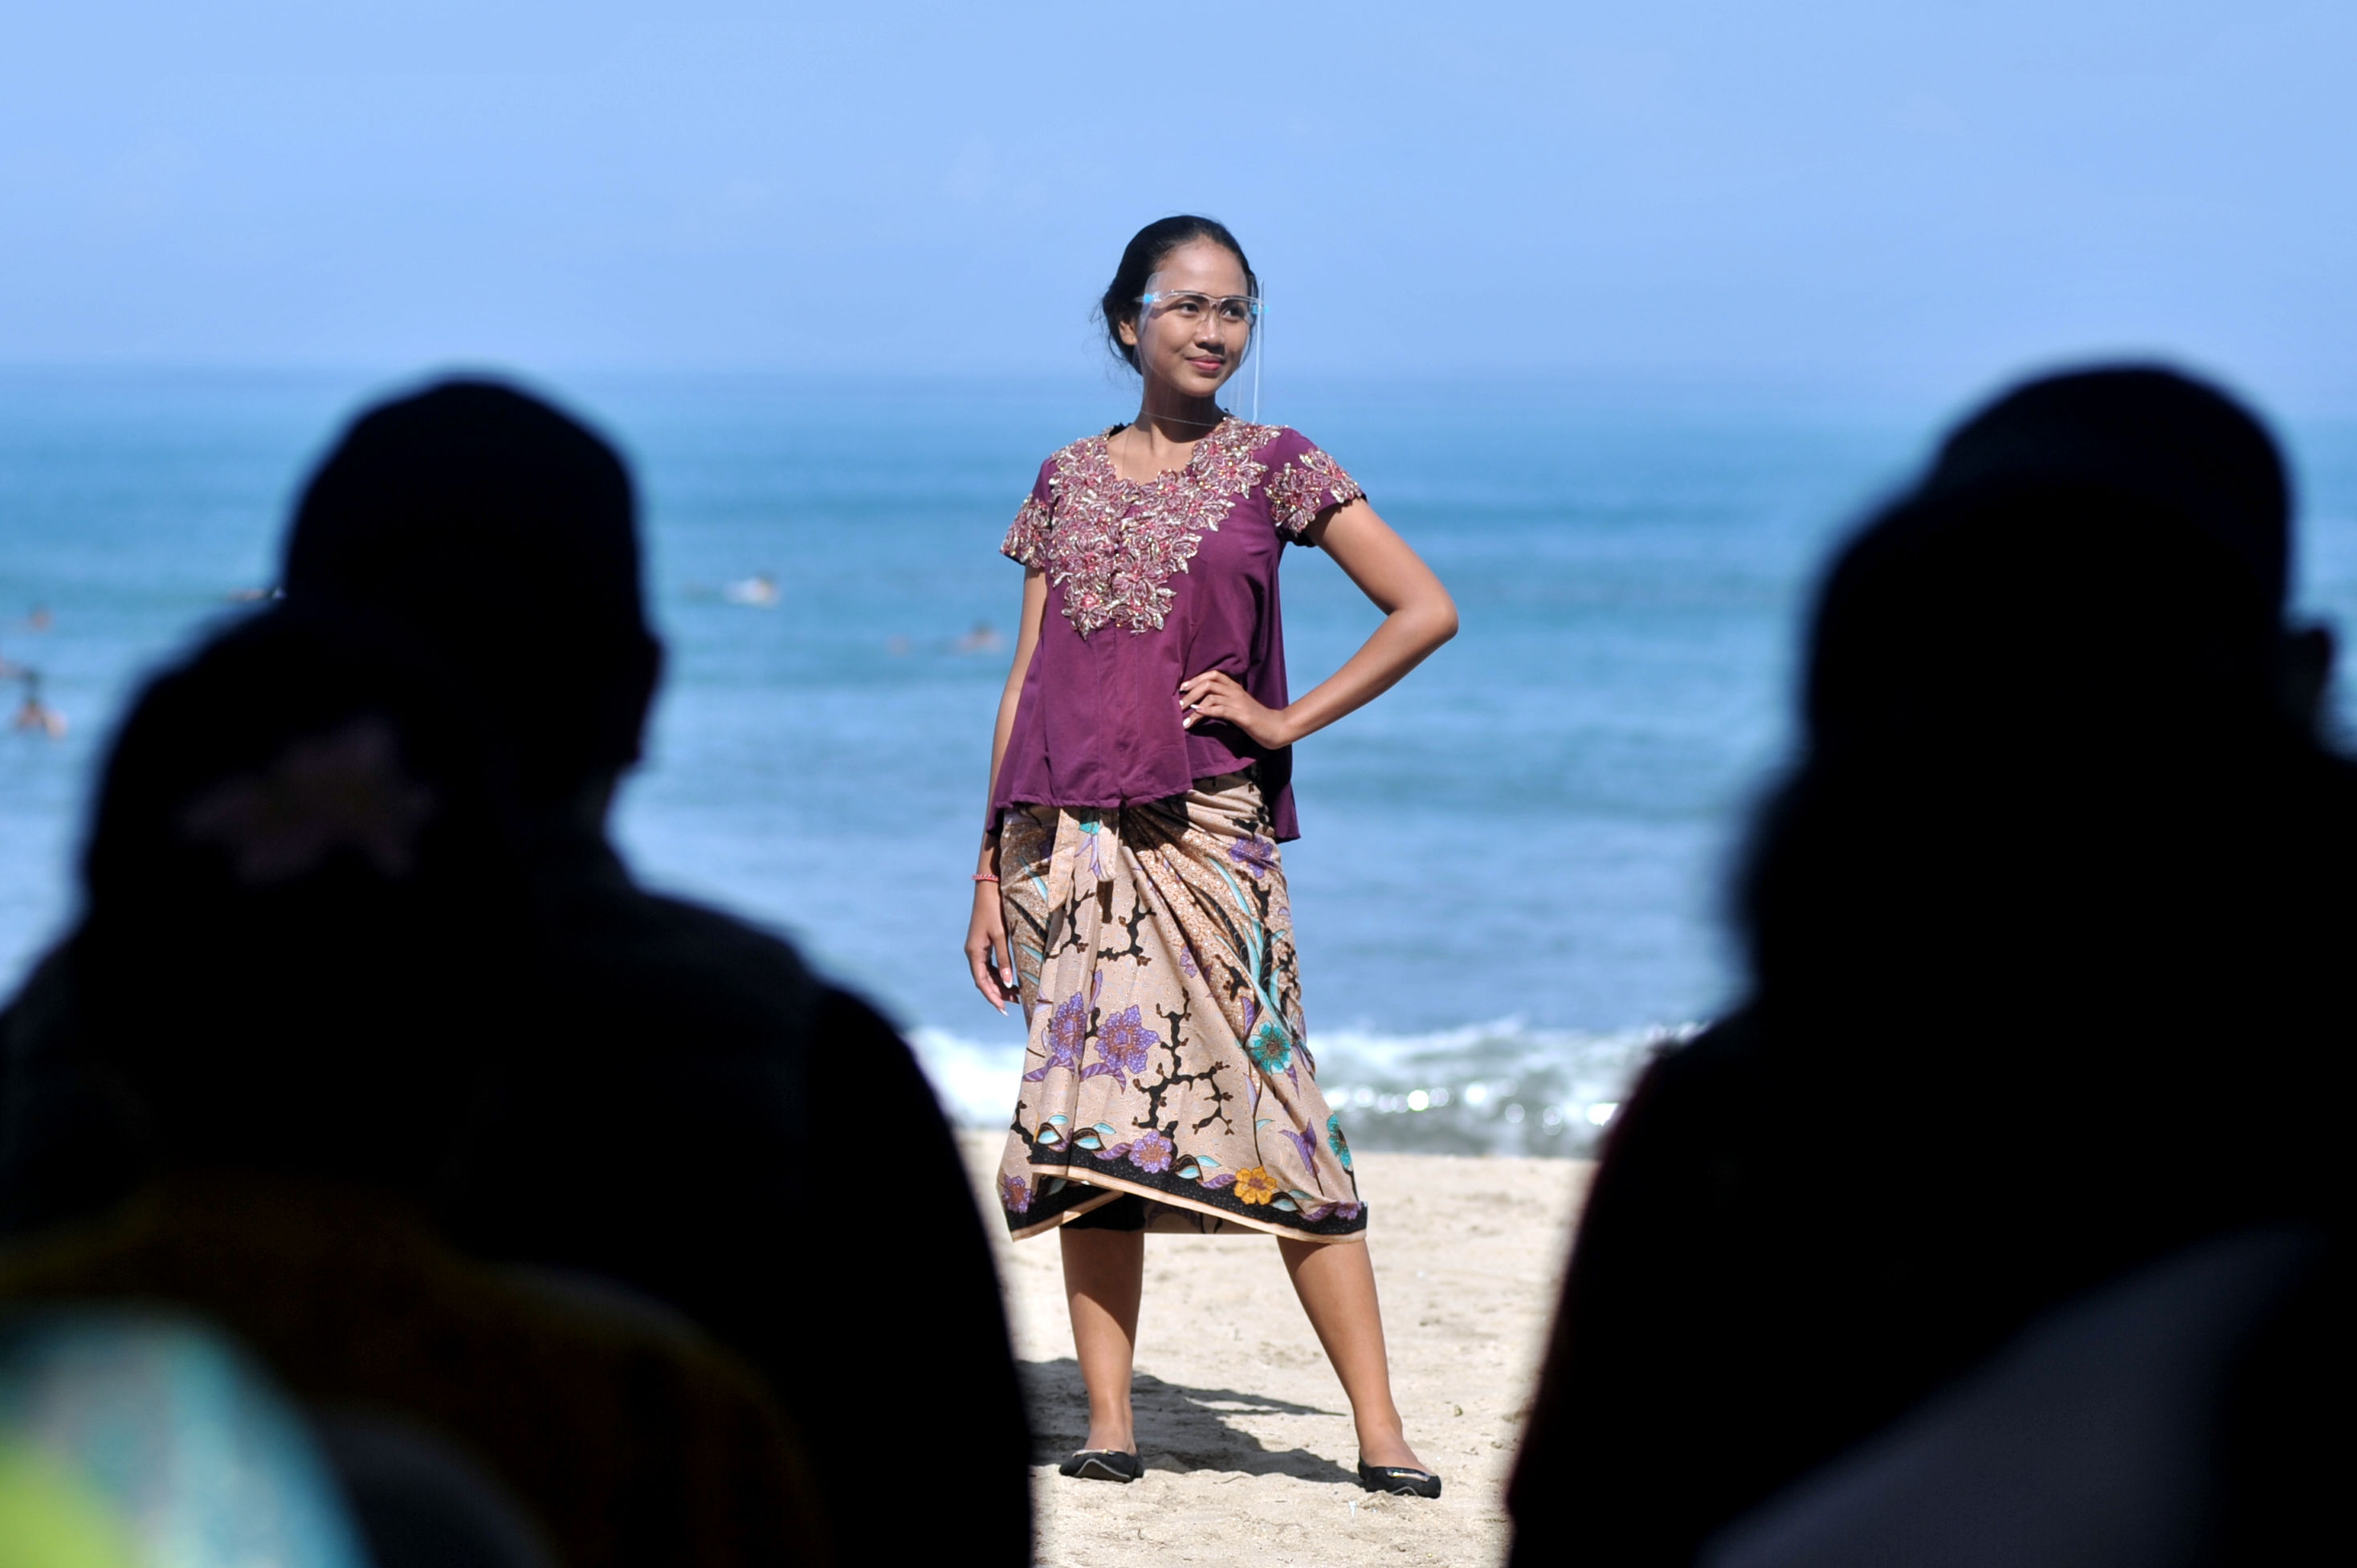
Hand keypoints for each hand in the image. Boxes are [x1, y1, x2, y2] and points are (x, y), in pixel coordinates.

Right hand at [965, 880, 1019, 1013]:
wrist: (989, 888)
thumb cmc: (995, 910)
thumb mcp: (1001, 935)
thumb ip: (1005, 959)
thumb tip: (1008, 982)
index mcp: (974, 952)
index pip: (981, 982)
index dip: (992, 996)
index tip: (1003, 1009)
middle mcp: (972, 952)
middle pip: (983, 980)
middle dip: (998, 993)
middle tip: (1015, 1003)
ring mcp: (976, 947)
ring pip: (986, 973)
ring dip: (999, 984)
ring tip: (1016, 994)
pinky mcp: (982, 943)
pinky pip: (988, 964)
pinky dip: (998, 974)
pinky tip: (1009, 978)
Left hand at [1178, 669, 1294, 747]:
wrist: (1275, 727)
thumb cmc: (1255, 719)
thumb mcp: (1238, 706)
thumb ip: (1223, 702)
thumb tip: (1201, 704)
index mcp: (1235, 688)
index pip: (1213, 674)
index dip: (1196, 679)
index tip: (1183, 688)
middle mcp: (1236, 692)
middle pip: (1209, 682)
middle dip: (1191, 692)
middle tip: (1179, 704)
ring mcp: (1239, 703)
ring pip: (1212, 695)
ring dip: (1194, 705)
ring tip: (1183, 718)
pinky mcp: (1241, 715)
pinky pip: (1221, 709)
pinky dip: (1207, 711)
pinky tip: (1198, 714)